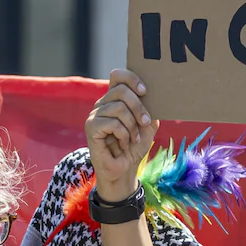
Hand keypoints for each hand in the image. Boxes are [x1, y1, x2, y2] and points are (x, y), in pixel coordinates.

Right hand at [85, 70, 156, 201]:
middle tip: (145, 122)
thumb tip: (154, 94)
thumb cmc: (135, 146)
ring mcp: (95, 115)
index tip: (145, 91)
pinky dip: (124, 135)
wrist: (125, 170)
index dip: (131, 78)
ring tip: (132, 138)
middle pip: (121, 90)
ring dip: (132, 126)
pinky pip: (113, 123)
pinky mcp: (91, 127)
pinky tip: (122, 145)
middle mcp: (103, 103)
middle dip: (139, 107)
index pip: (118, 75)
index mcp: (115, 99)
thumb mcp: (148, 124)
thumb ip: (150, 107)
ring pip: (119, 108)